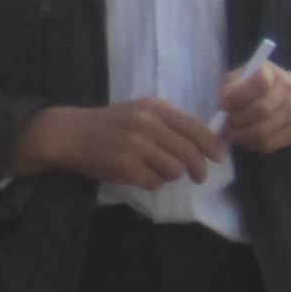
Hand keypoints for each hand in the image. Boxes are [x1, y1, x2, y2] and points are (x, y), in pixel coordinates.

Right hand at [22, 98, 224, 190]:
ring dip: (171, 175)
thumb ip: (168, 123)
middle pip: (190, 152)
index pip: (195, 128)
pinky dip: (153, 183)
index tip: (220, 157)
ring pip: (175, 170)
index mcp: (154, 108)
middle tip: (199, 177)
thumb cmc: (109, 124)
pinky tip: (142, 176)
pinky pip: (155, 183)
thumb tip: (204, 142)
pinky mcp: (125, 166)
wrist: (71, 133)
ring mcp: (135, 145)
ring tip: (158, 171)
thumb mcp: (140, 112)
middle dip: (199, 169)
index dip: (212, 145)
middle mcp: (147, 124)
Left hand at [215, 63, 290, 155]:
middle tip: (225, 124)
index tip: (223, 105)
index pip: (260, 83)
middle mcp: (287, 89)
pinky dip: (251, 144)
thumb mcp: (241, 77)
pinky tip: (244, 138)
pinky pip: (268, 144)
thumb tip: (222, 105)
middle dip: (237, 120)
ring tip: (232, 132)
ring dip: (241, 136)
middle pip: (261, 110)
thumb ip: (230, 86)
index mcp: (272, 72)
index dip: (239, 96)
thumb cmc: (257, 86)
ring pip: (263, 132)